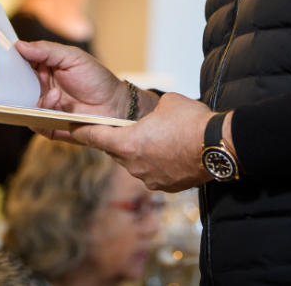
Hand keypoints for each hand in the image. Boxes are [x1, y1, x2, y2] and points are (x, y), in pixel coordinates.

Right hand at [16, 40, 127, 119]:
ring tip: (55, 93)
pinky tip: (56, 102)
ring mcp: (44, 107)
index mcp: (45, 69)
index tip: (6, 54)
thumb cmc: (97, 78)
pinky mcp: (49, 125)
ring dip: (34, 99)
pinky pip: (34, 122)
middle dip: (15, 83)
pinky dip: (40, 114)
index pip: (21, 63)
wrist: (116, 105)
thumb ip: (46, 51)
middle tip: (18, 79)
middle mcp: (41, 88)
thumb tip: (19, 45)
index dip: (12, 59)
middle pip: (16, 86)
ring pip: (22, 106)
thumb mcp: (73, 57)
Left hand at [69, 93, 214, 192]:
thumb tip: (156, 114)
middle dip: (120, 141)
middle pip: (117, 152)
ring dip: (141, 153)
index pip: (95, 137)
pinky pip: (154, 174)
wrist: (218, 146)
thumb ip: (152, 111)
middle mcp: (134, 165)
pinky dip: (158, 164)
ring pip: (136, 164)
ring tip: (159, 140)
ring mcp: (150, 179)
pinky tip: (172, 154)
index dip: (81, 132)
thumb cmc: (192, 121)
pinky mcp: (167, 187)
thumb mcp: (167, 103)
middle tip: (127, 130)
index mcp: (127, 143)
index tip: (71, 129)